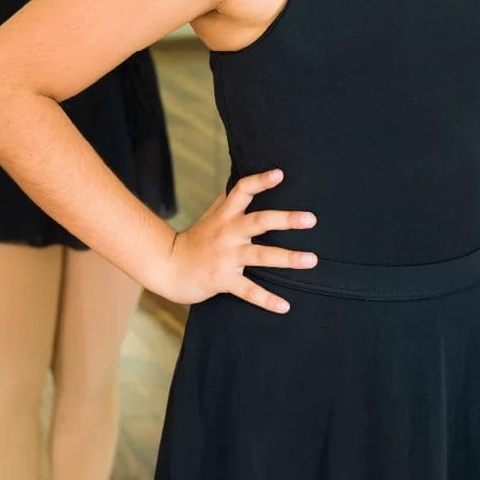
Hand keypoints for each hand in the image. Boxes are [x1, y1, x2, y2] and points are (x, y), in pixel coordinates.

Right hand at [154, 168, 316, 313]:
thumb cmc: (194, 240)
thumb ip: (228, 200)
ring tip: (311, 260)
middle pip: (258, 222)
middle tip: (311, 219)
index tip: (280, 174)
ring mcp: (225, 257)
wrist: (168, 267)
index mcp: (225, 216)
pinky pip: (248, 290)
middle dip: (285, 220)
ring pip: (260, 255)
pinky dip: (266, 299)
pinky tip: (284, 305)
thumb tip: (241, 179)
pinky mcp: (222, 280)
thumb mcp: (210, 216)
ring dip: (287, 258)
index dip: (260, 181)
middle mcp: (227, 233)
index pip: (242, 191)